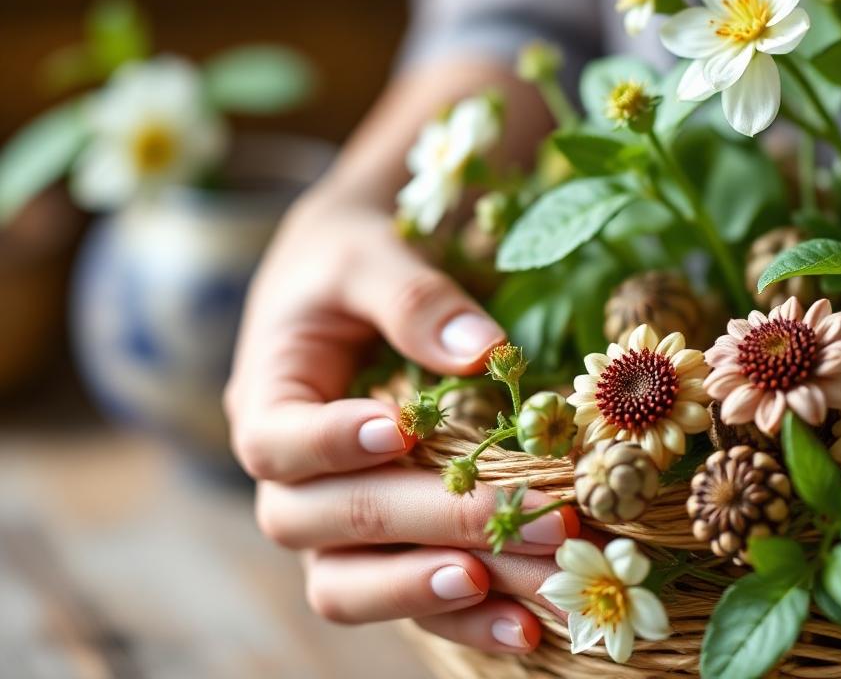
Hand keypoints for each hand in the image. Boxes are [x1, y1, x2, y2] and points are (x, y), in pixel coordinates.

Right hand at [225, 186, 576, 652]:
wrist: (347, 279)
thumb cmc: (349, 258)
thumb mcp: (369, 256)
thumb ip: (414, 299)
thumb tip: (486, 353)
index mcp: (266, 397)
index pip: (275, 441)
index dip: (331, 444)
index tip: (398, 430)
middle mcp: (288, 472)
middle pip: (324, 525)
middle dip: (428, 526)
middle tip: (529, 522)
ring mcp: (329, 514)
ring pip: (351, 585)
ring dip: (440, 595)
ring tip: (532, 599)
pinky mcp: (378, 537)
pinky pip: (402, 593)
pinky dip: (459, 616)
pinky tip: (525, 625)